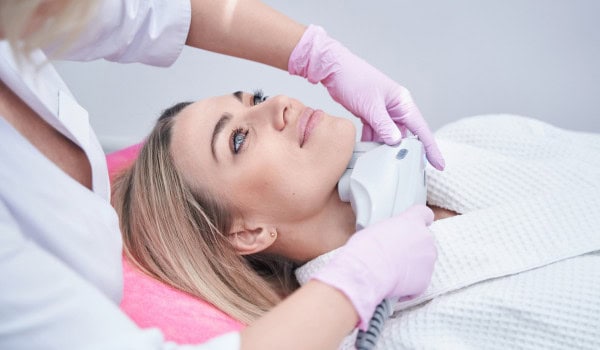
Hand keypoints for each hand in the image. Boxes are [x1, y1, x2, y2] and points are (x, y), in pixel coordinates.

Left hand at [288, 25, 444, 169]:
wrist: (334, 68)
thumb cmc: (354, 79)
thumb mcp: (370, 106)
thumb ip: (383, 125)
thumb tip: (396, 142)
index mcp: (402, 102)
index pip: (421, 129)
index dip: (431, 148)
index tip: (439, 164)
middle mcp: (395, 107)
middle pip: (406, 134)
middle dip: (404, 151)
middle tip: (406, 169)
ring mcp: (383, 110)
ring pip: (389, 135)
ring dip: (385, 148)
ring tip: (383, 164)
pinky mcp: (371, 113)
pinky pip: (376, 132)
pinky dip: (372, 141)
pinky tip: (368, 152)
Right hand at [312, 205, 435, 329]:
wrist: (368, 272)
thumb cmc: (366, 249)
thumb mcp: (376, 229)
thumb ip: (391, 232)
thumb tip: (390, 240)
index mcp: (412, 221)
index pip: (424, 214)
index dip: (420, 221)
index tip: (415, 227)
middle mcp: (425, 238)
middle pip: (424, 241)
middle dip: (412, 248)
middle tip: (394, 254)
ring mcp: (428, 260)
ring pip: (423, 263)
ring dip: (412, 266)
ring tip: (392, 271)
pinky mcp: (425, 281)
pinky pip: (419, 282)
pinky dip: (409, 284)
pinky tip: (393, 284)